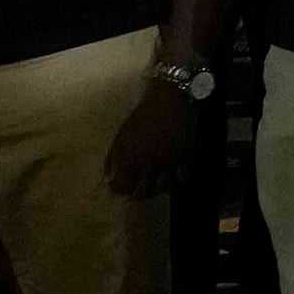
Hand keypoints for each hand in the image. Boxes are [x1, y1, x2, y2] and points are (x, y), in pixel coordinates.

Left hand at [104, 81, 198, 199]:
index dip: (117, 190)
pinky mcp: (185, 158)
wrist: (171, 99)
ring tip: (151, 187)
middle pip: (142, 193)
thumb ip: (113, 157)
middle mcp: (149, 164)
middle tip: (133, 193)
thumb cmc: (143, 114)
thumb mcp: (122, 134)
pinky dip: (173, 179)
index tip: (115, 189)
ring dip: (155, 190)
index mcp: (130, 157)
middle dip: (136, 195)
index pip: (122, 186)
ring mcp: (168, 162)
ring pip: (161, 188)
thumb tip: (109, 176)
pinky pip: (179, 177)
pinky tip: (168, 176)